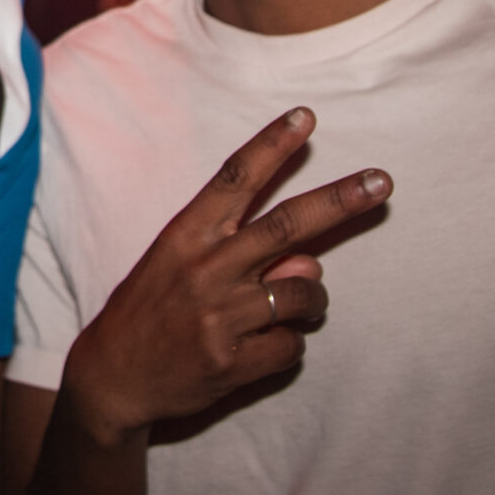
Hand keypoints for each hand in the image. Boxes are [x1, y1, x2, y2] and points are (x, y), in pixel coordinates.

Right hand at [56, 108, 388, 442]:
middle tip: (381, 182)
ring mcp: (218, 317)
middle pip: (286, 224)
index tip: (305, 118)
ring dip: (312, 298)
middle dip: (339, 201)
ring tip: (292, 306)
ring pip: (302, 291)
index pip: (235, 179)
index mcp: (186, 235)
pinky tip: (258, 347)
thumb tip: (311, 260)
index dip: (272, 146)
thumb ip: (247, 255)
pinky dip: (287, 344)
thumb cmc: (151, 309)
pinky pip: (291, 346)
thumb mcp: (183, 265)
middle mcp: (204, 269)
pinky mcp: (231, 363)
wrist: (113, 377)